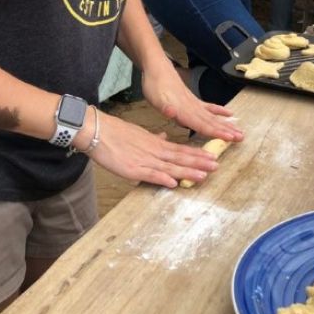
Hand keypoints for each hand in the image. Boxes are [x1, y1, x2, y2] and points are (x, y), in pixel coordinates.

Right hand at [87, 111, 224, 188]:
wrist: (97, 130)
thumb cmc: (116, 133)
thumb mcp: (139, 134)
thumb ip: (153, 138)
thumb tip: (164, 137)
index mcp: (156, 143)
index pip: (181, 150)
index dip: (197, 154)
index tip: (212, 157)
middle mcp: (154, 151)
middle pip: (180, 158)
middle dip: (198, 163)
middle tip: (216, 166)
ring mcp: (144, 160)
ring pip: (169, 167)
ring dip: (186, 172)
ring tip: (203, 175)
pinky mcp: (131, 169)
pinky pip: (149, 175)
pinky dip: (162, 178)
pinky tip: (173, 182)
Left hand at [141, 58, 243, 142]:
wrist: (157, 67)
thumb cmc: (154, 85)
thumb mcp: (155, 98)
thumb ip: (164, 107)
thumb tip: (171, 113)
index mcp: (183, 111)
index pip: (202, 124)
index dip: (216, 132)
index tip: (230, 138)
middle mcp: (192, 107)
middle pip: (211, 121)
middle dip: (226, 130)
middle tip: (241, 137)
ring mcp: (193, 103)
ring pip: (212, 116)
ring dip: (226, 124)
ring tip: (239, 130)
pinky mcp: (192, 99)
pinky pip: (209, 107)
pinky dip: (219, 110)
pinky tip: (229, 114)